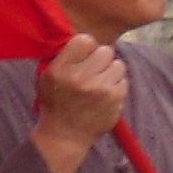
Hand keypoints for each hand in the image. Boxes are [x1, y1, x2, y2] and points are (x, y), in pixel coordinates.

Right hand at [31, 34, 128, 172]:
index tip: (85, 55)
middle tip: (94, 71)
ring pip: (118, 65)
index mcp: (60, 69)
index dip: (87, 46)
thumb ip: (65, 57)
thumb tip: (86, 37)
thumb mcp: (48, 77)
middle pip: (106, 50)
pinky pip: (124, 81)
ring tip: (99, 84)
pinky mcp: (114, 98)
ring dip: (111, 73)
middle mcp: (79, 77)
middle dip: (101, 59)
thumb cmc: (56, 102)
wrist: (65, 135)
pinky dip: (116, 87)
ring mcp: (99, 88)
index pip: (84, 40)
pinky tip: (104, 96)